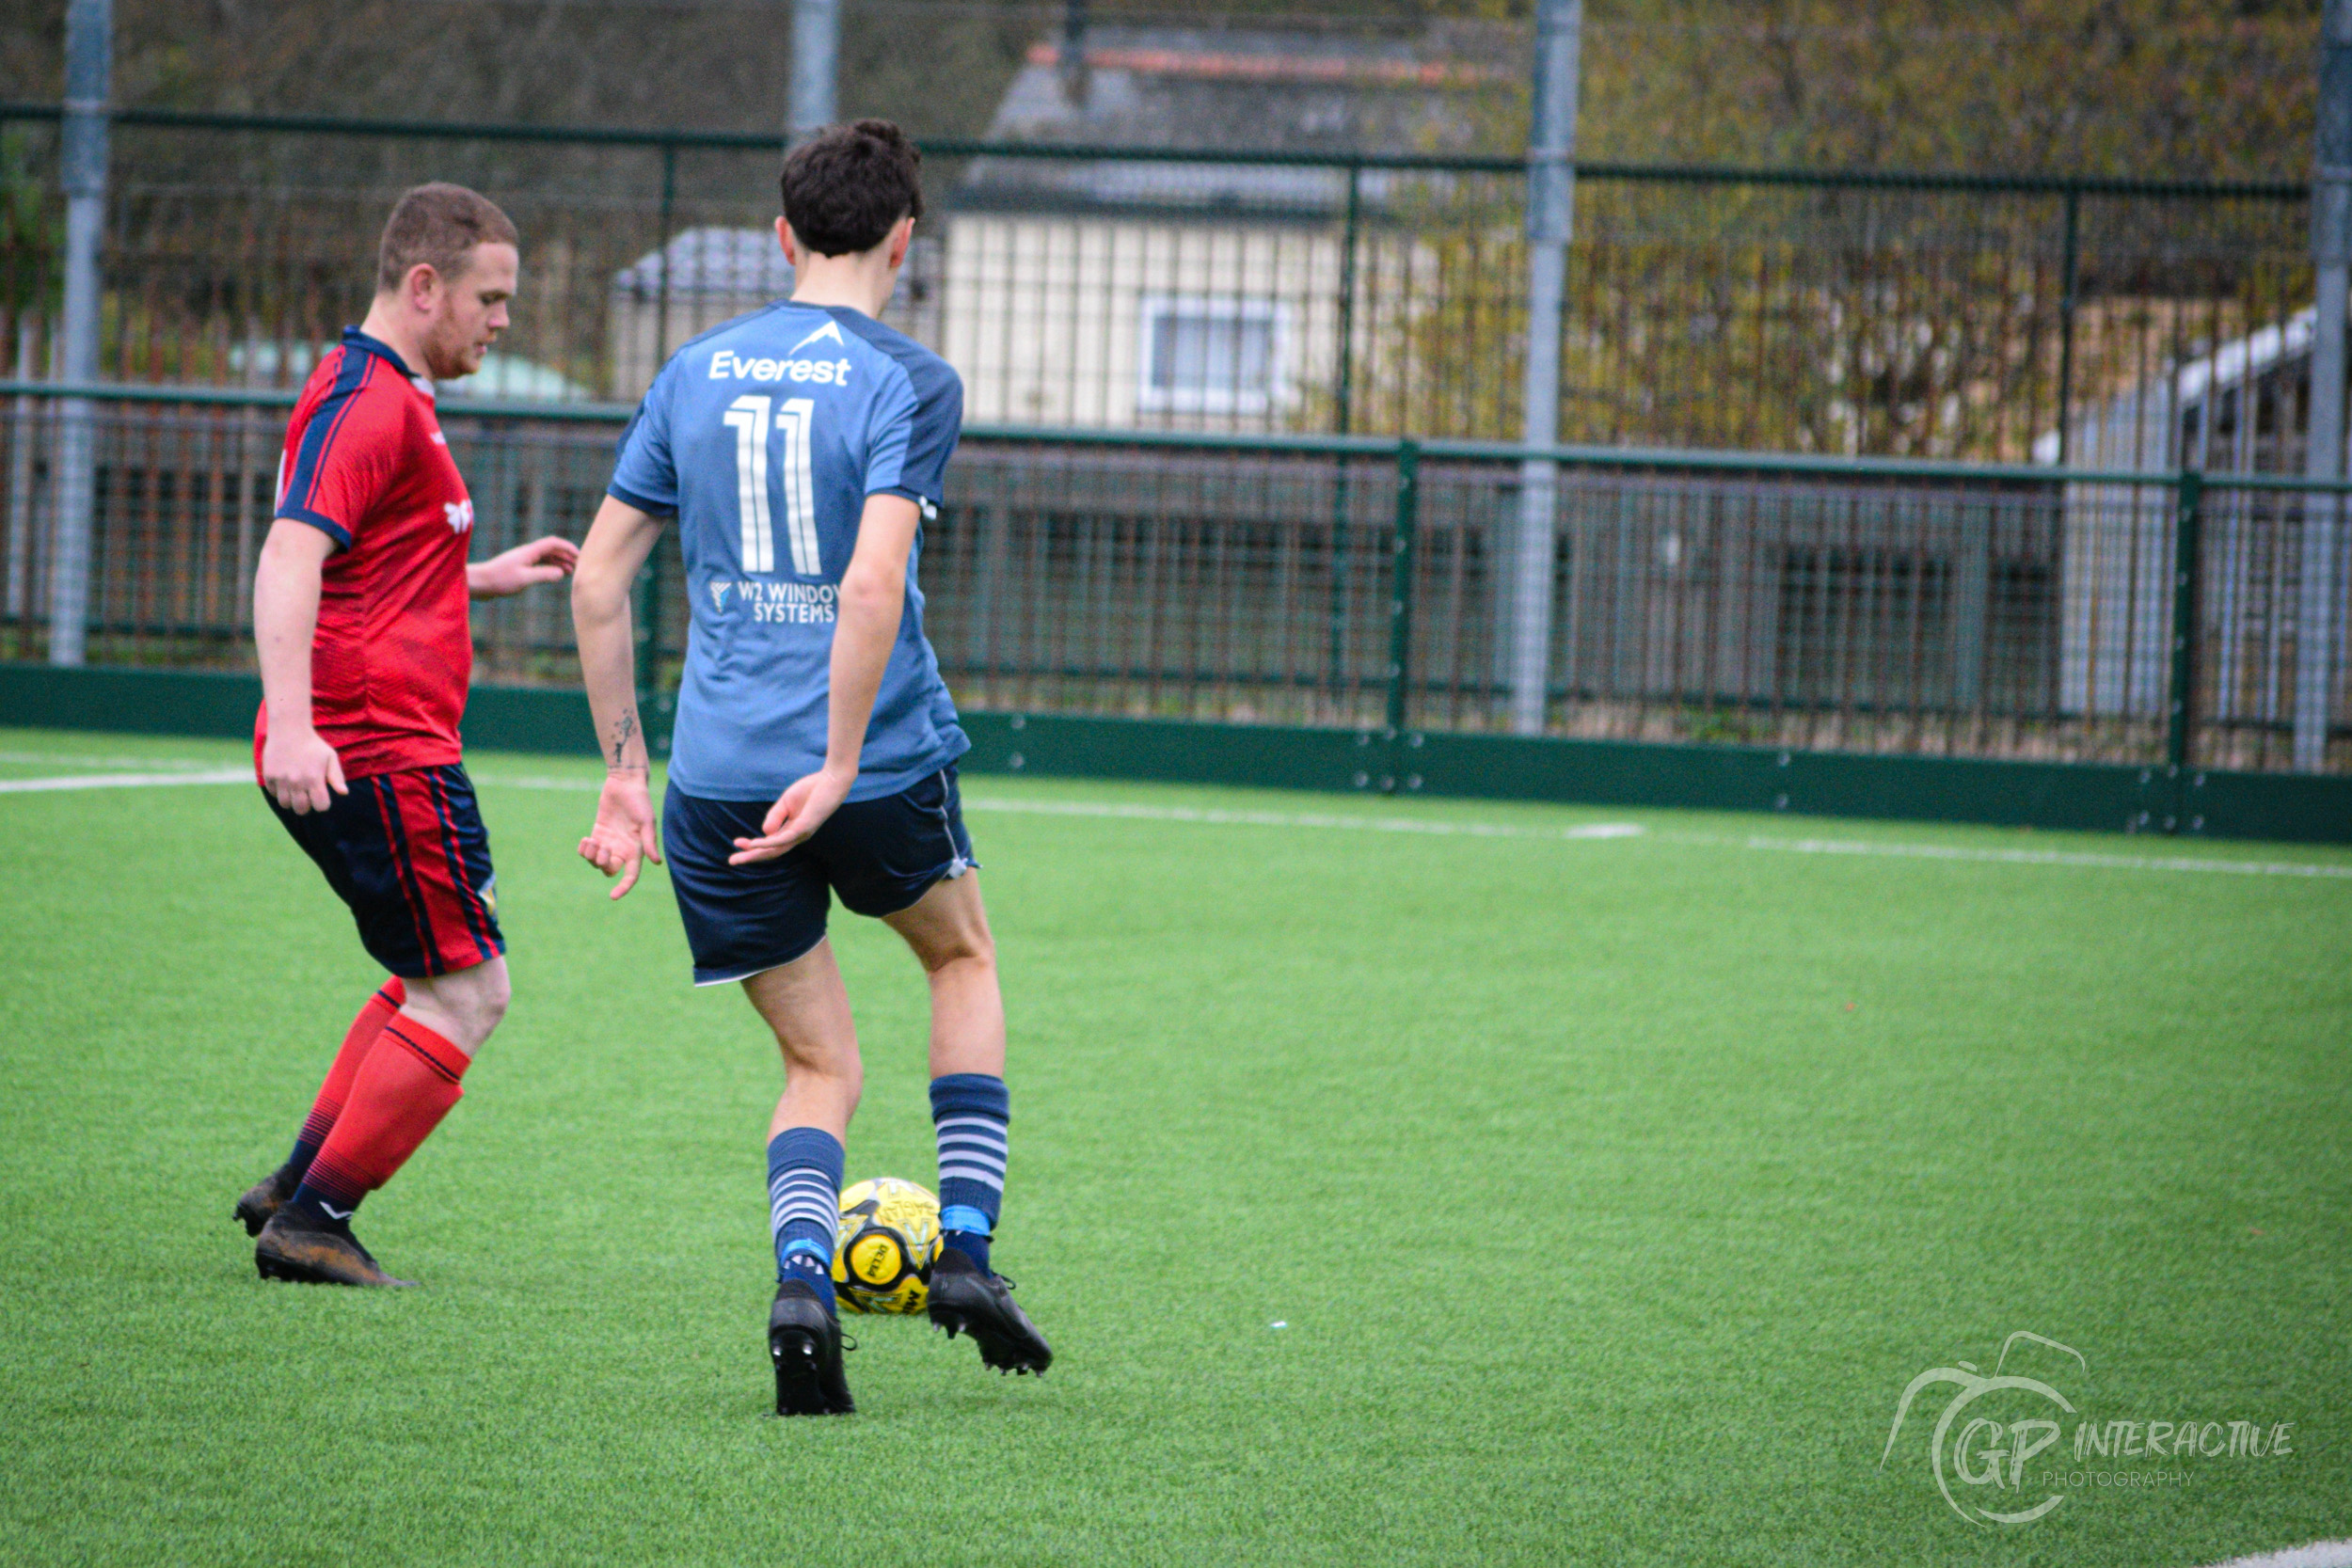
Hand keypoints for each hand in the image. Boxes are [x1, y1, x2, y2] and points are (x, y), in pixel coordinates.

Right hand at [261, 725, 346, 813]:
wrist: (289, 729)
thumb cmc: (313, 744)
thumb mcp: (330, 757)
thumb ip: (336, 776)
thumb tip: (344, 793)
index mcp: (314, 779)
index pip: (320, 806)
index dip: (322, 804)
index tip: (321, 796)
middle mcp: (297, 782)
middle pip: (301, 809)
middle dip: (306, 806)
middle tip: (307, 796)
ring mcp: (281, 779)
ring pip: (285, 804)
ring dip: (291, 800)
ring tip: (295, 790)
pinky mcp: (269, 775)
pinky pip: (273, 793)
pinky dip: (279, 791)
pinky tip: (284, 781)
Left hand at [469, 535, 579, 598]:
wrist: (479, 583)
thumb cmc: (500, 580)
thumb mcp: (525, 579)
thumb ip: (544, 574)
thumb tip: (562, 573)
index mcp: (529, 552)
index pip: (553, 543)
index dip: (568, 547)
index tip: (579, 556)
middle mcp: (527, 553)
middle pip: (551, 549)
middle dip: (566, 555)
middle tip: (579, 566)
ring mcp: (523, 560)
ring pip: (546, 557)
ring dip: (559, 562)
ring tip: (570, 572)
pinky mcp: (519, 568)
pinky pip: (539, 564)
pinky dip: (550, 568)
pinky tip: (553, 576)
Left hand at [579, 771, 662, 898]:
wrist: (624, 784)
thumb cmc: (640, 801)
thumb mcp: (647, 821)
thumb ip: (649, 842)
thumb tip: (657, 863)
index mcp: (636, 850)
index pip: (631, 875)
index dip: (624, 888)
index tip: (613, 896)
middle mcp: (622, 850)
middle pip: (610, 870)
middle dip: (602, 864)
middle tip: (601, 848)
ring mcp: (609, 843)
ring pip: (596, 862)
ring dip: (591, 856)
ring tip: (591, 841)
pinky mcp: (597, 834)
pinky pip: (587, 851)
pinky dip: (584, 849)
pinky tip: (586, 840)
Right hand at [728, 766, 853, 864]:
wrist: (830, 781)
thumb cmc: (811, 790)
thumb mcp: (786, 803)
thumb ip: (775, 817)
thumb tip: (764, 833)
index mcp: (793, 831)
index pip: (771, 844)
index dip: (753, 846)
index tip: (737, 843)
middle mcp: (797, 836)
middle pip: (771, 852)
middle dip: (751, 857)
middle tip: (732, 861)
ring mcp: (801, 834)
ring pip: (776, 849)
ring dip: (755, 853)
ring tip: (738, 856)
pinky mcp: (805, 827)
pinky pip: (783, 838)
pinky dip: (768, 842)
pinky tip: (755, 844)